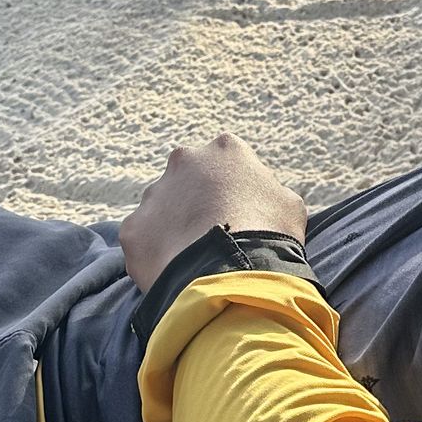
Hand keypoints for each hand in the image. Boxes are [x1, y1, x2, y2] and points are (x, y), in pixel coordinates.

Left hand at [119, 134, 308, 292]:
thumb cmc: (268, 235)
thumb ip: (269, 193)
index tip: (239, 214)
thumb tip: (263, 200)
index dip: (233, 191)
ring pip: (162, 210)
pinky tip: (174, 272)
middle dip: (196, 202)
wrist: (230, 272)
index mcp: (225, 149)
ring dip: (173, 228)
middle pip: (188, 179)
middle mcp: (184, 161)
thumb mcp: (289, 204)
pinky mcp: (133, 228)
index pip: (227, 162)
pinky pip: (143, 241)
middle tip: (211, 235)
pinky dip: (156, 255)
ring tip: (193, 259)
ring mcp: (154, 194)